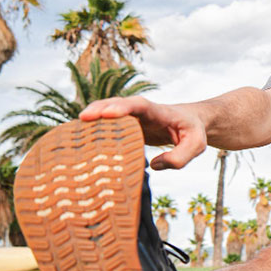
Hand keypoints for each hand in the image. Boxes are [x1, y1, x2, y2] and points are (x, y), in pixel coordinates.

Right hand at [79, 96, 206, 169]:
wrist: (191, 123)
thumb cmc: (194, 132)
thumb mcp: (196, 146)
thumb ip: (180, 157)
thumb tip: (153, 165)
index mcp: (159, 111)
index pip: (140, 105)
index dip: (124, 107)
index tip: (109, 112)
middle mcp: (142, 112)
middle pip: (118, 105)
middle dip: (101, 109)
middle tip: (83, 118)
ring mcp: (133, 119)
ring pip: (109, 115)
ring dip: (93, 119)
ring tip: (74, 130)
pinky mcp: (127, 129)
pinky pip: (109, 127)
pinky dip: (95, 131)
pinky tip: (80, 141)